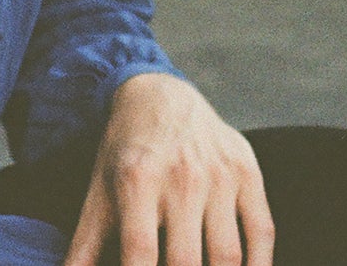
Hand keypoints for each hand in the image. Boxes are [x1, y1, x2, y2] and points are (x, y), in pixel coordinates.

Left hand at [60, 73, 271, 265]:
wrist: (162, 97)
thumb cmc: (127, 152)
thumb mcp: (98, 191)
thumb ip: (84, 244)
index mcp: (137, 181)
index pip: (139, 252)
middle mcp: (181, 177)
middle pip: (186, 260)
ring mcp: (219, 176)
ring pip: (227, 255)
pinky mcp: (248, 174)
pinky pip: (262, 233)